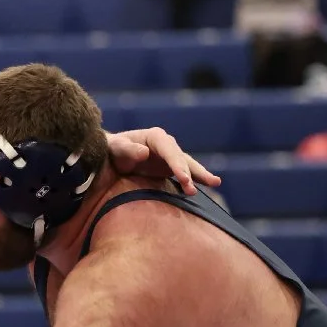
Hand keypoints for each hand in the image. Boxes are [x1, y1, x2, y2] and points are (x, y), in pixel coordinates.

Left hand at [106, 127, 220, 195]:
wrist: (111, 154)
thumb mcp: (116, 147)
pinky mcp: (170, 167)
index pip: (170, 151)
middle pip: (181, 159)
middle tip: (192, 189)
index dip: (177, 164)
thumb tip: (145, 152)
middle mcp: (167, 145)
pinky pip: (186, 173)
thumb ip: (128, 149)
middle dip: (188, 174)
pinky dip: (197, 178)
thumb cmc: (113, 149)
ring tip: (215, 182)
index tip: (183, 178)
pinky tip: (211, 183)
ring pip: (188, 165)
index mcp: (155, 137)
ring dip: (200, 175)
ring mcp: (170, 156)